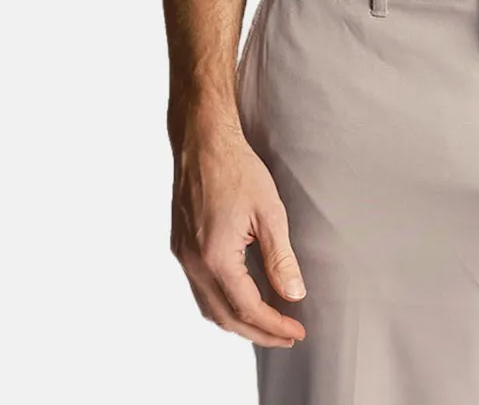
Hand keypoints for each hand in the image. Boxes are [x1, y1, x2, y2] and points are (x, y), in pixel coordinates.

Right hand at [170, 119, 306, 346]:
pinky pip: (200, 289)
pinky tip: (242, 297)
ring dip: (238, 321)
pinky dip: (222, 302)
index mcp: (215, 257)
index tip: (297, 333)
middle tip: (287, 336)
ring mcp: (183, 256)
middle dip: (258, 332)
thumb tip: (294, 294)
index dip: (274, 325)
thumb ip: (280, 258)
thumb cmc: (237, 169)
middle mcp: (194, 263)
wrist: (203, 142)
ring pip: (209, 307)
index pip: (248, 308)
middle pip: (225, 317)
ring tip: (268, 323)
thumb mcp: (269, 212)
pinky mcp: (181, 247)